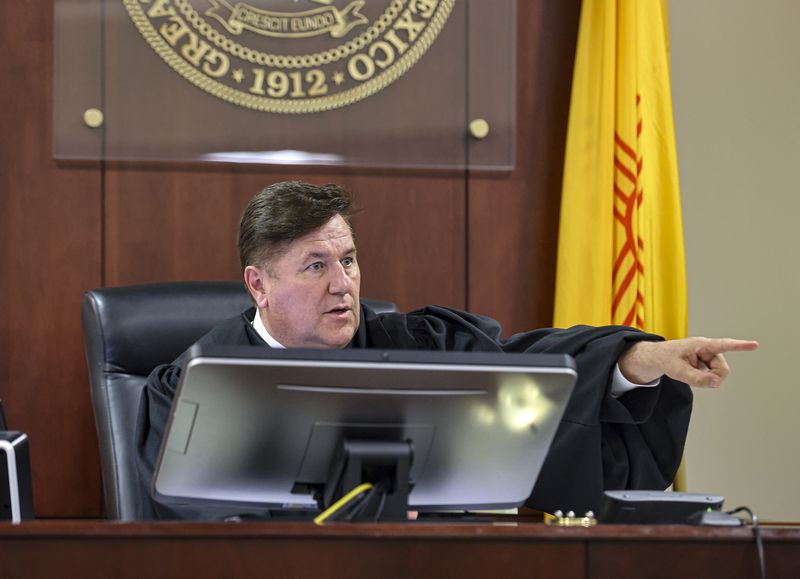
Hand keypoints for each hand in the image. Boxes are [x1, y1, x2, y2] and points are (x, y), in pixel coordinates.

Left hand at [618, 337, 758, 387]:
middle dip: (712, 377)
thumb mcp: (677, 371)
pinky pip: (712, 375)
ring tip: (690, 371)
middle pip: (722, 369)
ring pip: (718, 374)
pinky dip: (704, 378)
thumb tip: (717, 383)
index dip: (739, 346)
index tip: (755, 344)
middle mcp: (708, 349)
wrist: (658, 357)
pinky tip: (692, 371)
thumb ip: (696, 379)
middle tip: (693, 375)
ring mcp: (708, 356)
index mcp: (701, 345)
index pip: (723, 345)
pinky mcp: (707, 362)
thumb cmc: (666, 359)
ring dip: (706, 377)